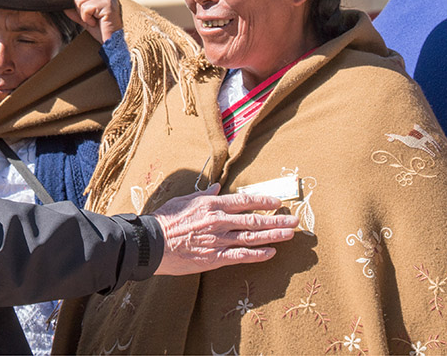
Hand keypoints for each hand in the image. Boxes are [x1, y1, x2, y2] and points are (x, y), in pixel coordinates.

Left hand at [48, 0, 122, 42]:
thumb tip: (62, 5)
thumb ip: (75, 11)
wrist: (114, 42)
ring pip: (79, 0)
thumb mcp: (85, 20)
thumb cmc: (102, 31)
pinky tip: (94, 23)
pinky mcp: (106, 5)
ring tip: (91, 21)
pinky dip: (86, 18)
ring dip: (81, 13)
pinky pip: (85, 8)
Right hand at [150, 183, 298, 275]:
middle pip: (254, 220)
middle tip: (295, 220)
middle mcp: (219, 220)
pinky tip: (271, 252)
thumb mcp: (184, 200)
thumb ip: (203, 195)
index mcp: (211, 204)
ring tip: (290, 234)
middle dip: (276, 220)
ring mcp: (218, 240)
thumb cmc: (164, 220)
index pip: (243, 201)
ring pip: (252, 237)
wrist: (152, 243)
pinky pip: (241, 256)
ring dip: (273, 235)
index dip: (263, 202)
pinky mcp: (215, 257)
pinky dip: (258, 254)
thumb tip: (216, 188)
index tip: (277, 203)